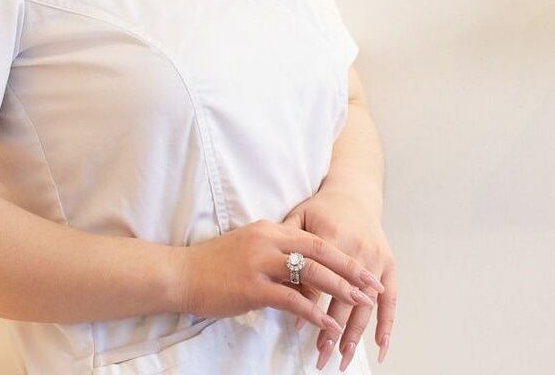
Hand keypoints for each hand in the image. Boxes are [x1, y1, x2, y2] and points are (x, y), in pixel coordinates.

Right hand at [175, 220, 383, 337]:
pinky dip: (314, 313)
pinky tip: (328, 324)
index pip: (316, 240)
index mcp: (269, 229)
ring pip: (312, 274)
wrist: (181, 273)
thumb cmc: (213, 265)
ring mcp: (260, 262)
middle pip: (321, 252)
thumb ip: (275, 255)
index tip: (365, 268)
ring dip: (340, 290)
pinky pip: (292, 299)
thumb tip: (302, 273)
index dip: (344, 255)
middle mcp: (268, 240)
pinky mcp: (253, 286)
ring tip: (360, 303)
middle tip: (373, 285)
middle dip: (351, 270)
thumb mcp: (248, 249)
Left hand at [284, 192, 396, 369]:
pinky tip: (380, 347)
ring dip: (356, 334)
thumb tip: (281, 283)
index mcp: (332, 237)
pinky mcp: (389, 264)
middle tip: (321, 356)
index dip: (310, 305)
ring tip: (344, 358)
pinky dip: (387, 323)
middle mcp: (357, 250)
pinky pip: (391, 298)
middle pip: (344, 298)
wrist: (353, 193)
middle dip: (333, 330)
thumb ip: (290, 246)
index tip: (300, 328)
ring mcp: (376, 259)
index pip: (319, 279)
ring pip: (366, 304)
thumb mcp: (299, 217)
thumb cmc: (320, 209)